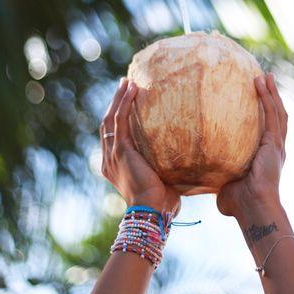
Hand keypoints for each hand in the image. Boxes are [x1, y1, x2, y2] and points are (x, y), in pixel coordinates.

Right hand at [100, 78, 179, 215]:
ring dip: (118, 98)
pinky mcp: (121, 150)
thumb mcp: (159, 179)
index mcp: (114, 167)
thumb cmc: (161, 203)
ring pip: (111, 118)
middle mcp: (109, 160)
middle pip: (107, 124)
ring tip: (127, 81)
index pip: (112, 137)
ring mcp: (112, 154)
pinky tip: (131, 89)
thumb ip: (164, 166)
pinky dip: (124, 103)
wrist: (151, 211)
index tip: (125, 103)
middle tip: (125, 85)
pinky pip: (120, 120)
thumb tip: (186, 156)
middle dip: (115, 103)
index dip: (116, 118)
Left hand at [217, 73, 286, 217]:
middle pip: (276, 116)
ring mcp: (276, 145)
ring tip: (265, 76)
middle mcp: (274, 149)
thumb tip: (196, 174)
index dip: (265, 113)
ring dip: (271, 92)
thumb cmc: (237, 203)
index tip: (258, 98)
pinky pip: (271, 115)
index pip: (268, 129)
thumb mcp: (224, 182)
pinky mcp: (274, 143)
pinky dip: (267, 97)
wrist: (252, 209)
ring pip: (277, 112)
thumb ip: (215, 174)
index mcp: (266, 157)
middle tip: (264, 79)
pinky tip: (261, 83)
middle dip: (272, 97)